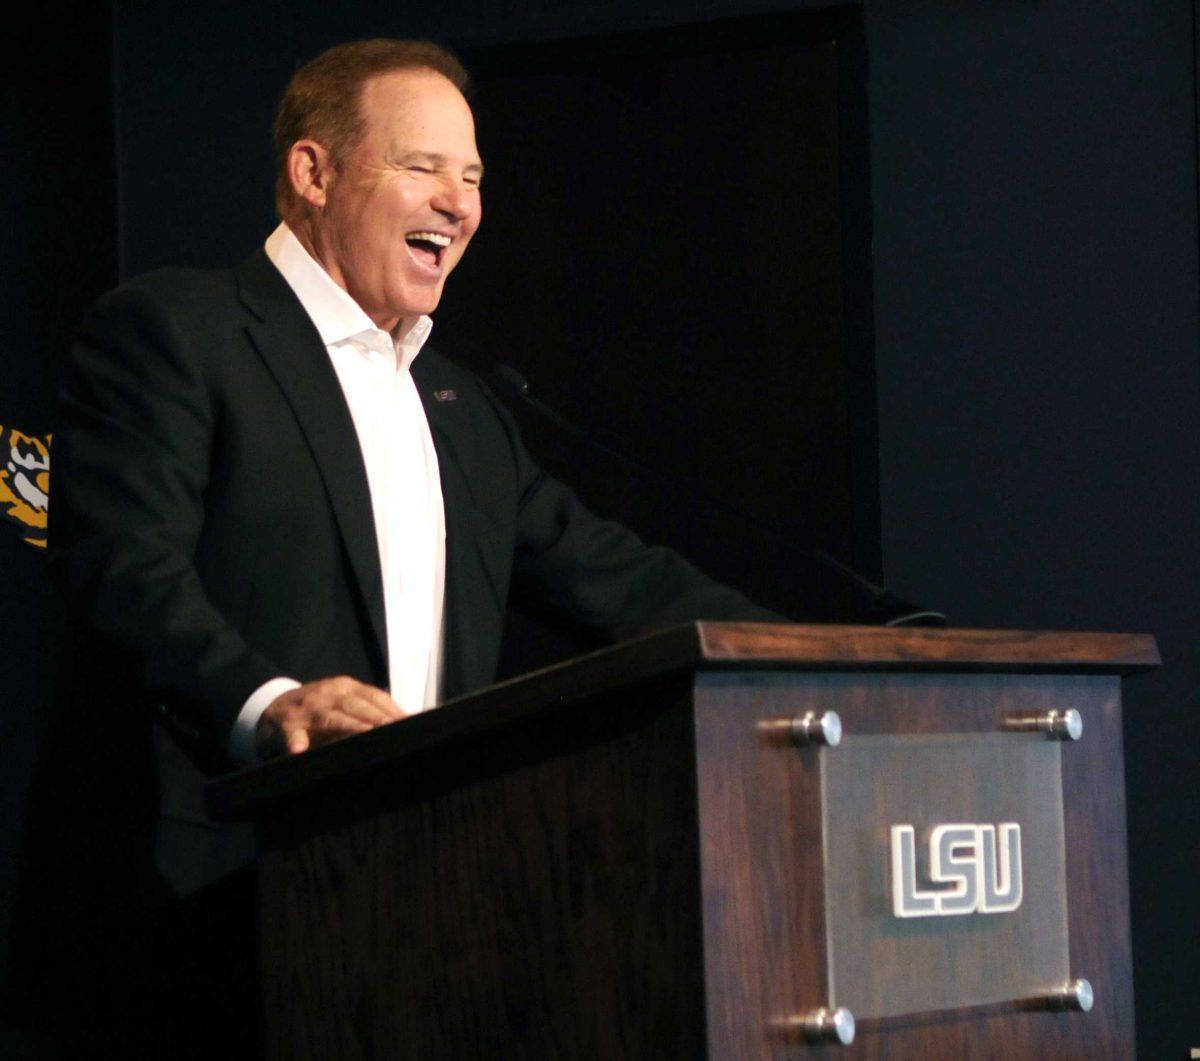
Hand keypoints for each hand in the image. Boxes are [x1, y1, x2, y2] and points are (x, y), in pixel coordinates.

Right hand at [256, 676, 404, 757]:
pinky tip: (300, 750)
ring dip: (348, 725)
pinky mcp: (287, 724)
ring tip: (366, 732)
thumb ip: (367, 708)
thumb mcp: (342, 700)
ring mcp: (307, 709)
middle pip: (356, 705)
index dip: (392, 708)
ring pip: (331, 717)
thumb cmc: (318, 707)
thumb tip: (401, 721)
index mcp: (345, 687)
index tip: (409, 722)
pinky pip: (293, 734)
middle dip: (377, 717)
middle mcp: (328, 694)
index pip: (373, 696)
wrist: (274, 706)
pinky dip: (296, 742)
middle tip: (394, 728)